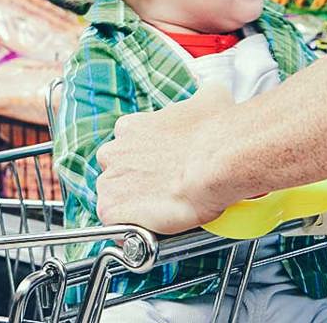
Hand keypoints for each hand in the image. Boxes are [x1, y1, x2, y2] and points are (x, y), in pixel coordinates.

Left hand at [95, 85, 241, 233]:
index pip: (128, 145)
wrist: (215, 161)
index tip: (163, 166)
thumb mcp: (211, 97)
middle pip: (117, 171)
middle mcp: (114, 152)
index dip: (146, 159)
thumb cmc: (214, 132)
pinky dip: (129, 230)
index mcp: (131, 127)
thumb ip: (202, 97)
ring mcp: (110, 182)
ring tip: (161, 211)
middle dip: (135, 181)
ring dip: (133, 205)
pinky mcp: (112, 209)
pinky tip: (150, 228)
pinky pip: (114, 225)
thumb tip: (212, 95)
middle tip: (163, 189)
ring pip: (114, 198)